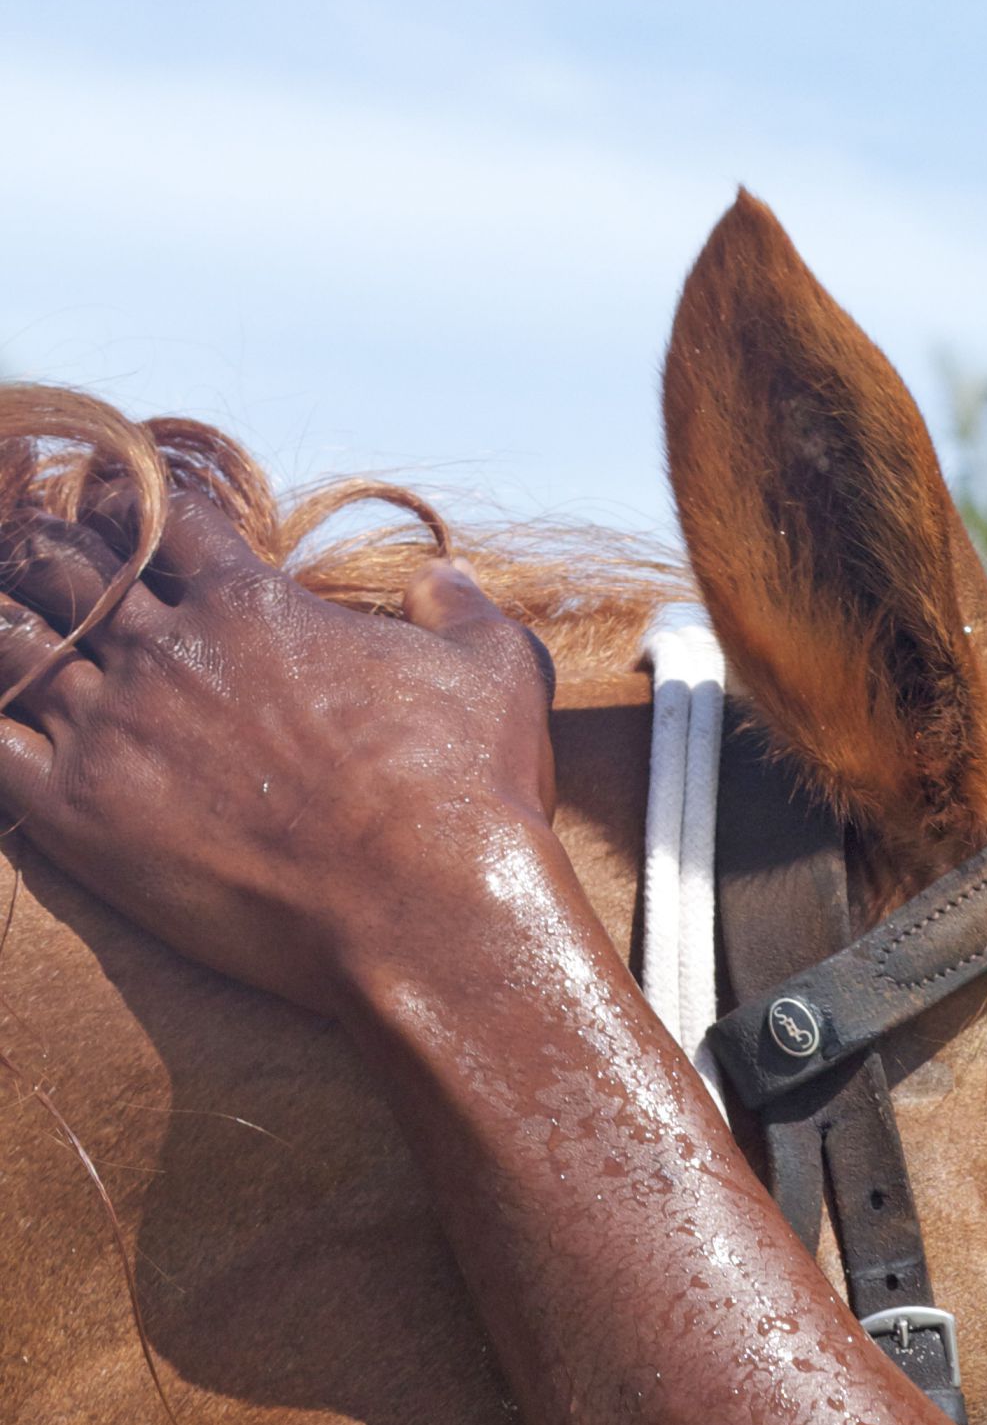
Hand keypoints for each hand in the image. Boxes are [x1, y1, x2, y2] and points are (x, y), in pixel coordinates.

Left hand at [0, 478, 567, 1019]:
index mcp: (250, 603)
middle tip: (40, 575)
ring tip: (8, 634)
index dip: (131, 511)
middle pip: (61, 564)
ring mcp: (114, 728)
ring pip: (8, 638)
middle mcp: (166, 650)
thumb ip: (462, 610)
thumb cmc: (470, 797)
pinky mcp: (78, 813)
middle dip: (44, 559)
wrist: (429, 913)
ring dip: (4, 628)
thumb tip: (438, 578)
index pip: (157, 517)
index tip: (122, 522)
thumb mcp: (499, 674)